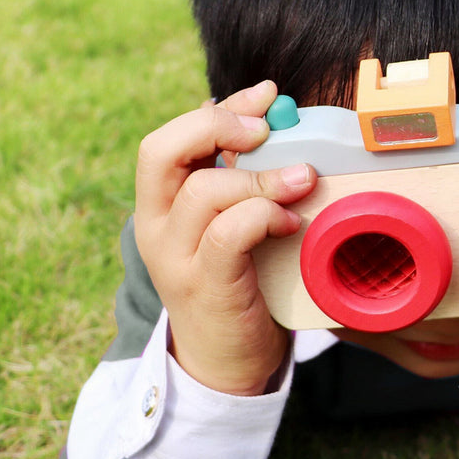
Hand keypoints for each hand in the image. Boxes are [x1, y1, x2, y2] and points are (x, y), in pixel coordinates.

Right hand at [132, 81, 316, 395]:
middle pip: (161, 150)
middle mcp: (156, 226)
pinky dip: (264, 216)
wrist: (226, 364)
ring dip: (263, 178)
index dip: (220, 107)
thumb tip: (269, 116)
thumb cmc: (239, 283)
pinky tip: (292, 222)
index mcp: (158, 204)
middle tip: (267, 131)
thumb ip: (239, 178)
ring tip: (302, 182)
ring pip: (205, 191)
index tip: (268, 95)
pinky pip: (228, 233)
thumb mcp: (231, 223)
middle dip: (218, 126)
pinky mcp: (206, 285)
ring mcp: (177, 258)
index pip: (170, 136)